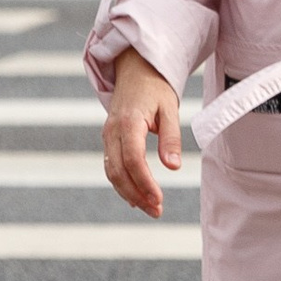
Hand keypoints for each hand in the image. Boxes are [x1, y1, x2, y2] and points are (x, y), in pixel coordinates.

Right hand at [103, 49, 183, 217]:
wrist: (135, 70)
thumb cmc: (155, 88)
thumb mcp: (170, 109)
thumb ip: (171, 138)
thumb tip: (173, 167)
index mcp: (129, 122)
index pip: (133, 159)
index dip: (144, 182)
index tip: (158, 199)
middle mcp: (112, 131)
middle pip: (118, 171)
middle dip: (136, 194)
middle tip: (156, 211)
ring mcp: (107, 135)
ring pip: (112, 172)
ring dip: (129, 193)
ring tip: (150, 208)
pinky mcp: (109, 140)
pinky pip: (112, 166)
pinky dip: (122, 183)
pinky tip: (137, 197)